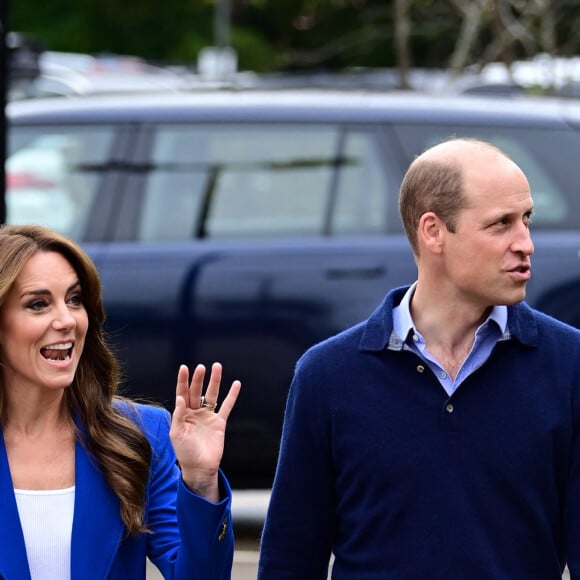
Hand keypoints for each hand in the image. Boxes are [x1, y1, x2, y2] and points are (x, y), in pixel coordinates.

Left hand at [169, 362, 240, 501]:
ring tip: (217, 367)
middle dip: (199, 379)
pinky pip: (227, 406)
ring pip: (212, 395)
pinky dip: (232, 395)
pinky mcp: (219, 422)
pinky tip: (236, 384)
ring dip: (215, 381)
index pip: (182, 393)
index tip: (184, 368)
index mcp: (182, 414)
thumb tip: (179, 398)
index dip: (183, 380)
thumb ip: (178, 415)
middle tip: (201, 367)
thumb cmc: (184, 452)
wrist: (200, 468)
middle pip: (197, 390)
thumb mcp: (176, 434)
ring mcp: (207, 416)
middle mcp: (195, 412)